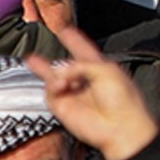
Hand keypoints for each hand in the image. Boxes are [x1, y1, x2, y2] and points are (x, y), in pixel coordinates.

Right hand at [25, 26, 159, 159]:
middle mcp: (86, 81)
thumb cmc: (123, 101)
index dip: (74, 40)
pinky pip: (50, 91)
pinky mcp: (63, 107)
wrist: (120, 129)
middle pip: (65, 65)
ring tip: (35, 61)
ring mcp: (74, 94)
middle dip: (53, 58)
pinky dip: (52, 84)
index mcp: (101, 69)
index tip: (64, 30)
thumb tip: (62, 71)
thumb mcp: (105, 70)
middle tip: (39, 50)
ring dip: (48, 69)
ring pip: (53, 77)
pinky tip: (59, 84)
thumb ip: (81, 64)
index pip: (84, 50)